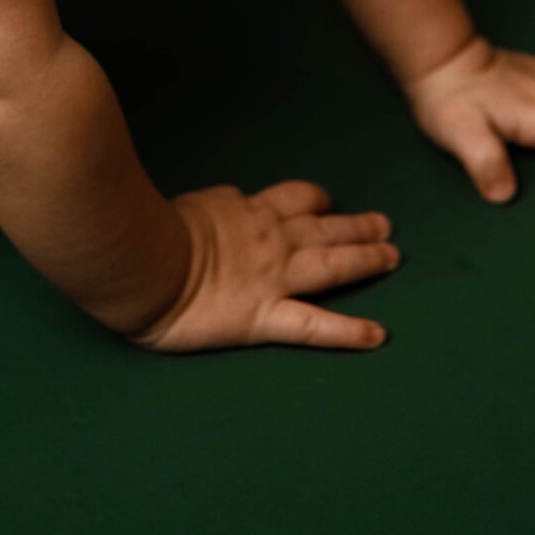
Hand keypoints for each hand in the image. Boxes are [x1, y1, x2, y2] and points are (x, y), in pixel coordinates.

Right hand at [132, 180, 398, 351]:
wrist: (142, 259)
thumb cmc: (150, 230)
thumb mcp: (192, 204)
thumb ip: (217, 205)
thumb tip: (229, 199)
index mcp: (248, 211)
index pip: (294, 199)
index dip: (317, 201)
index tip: (329, 203)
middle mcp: (270, 240)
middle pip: (324, 227)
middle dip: (357, 226)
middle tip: (385, 225)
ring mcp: (273, 278)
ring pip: (332, 265)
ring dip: (365, 260)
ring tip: (393, 258)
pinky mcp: (265, 317)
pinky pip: (315, 326)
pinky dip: (348, 331)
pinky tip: (377, 335)